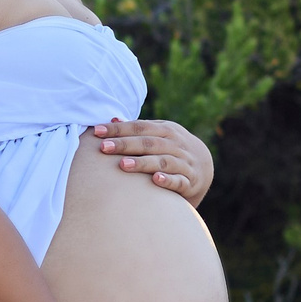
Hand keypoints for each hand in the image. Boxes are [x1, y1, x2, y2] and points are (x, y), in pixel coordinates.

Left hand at [89, 118, 214, 206]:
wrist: (203, 167)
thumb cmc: (171, 149)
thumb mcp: (159, 135)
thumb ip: (138, 129)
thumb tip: (112, 119)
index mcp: (166, 130)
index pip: (139, 126)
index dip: (118, 129)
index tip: (97, 132)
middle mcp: (176, 144)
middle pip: (148, 142)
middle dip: (125, 144)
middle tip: (104, 148)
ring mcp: (184, 162)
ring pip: (162, 161)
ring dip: (142, 163)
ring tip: (123, 165)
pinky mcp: (189, 182)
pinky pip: (179, 181)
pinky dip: (168, 180)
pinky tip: (156, 180)